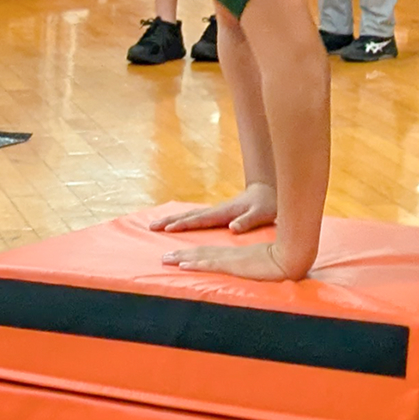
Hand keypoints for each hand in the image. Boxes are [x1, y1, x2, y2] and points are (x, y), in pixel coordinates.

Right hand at [149, 183, 276, 234]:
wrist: (268, 191)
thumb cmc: (266, 204)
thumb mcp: (261, 214)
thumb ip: (247, 221)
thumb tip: (233, 228)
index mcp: (223, 212)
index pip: (199, 220)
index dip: (184, 224)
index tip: (167, 229)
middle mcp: (216, 210)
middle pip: (188, 215)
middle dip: (169, 220)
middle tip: (150, 226)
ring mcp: (215, 211)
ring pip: (189, 215)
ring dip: (172, 219)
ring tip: (155, 224)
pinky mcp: (217, 213)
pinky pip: (195, 217)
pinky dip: (182, 219)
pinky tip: (175, 223)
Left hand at [160, 242, 298, 281]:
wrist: (293, 257)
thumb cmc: (285, 261)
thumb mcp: (266, 266)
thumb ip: (257, 269)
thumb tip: (254, 274)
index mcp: (237, 256)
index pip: (211, 254)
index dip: (194, 255)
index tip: (179, 257)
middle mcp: (231, 255)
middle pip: (201, 253)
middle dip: (181, 255)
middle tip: (163, 258)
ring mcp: (232, 260)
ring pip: (201, 256)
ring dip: (182, 258)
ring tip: (166, 260)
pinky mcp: (235, 266)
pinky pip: (211, 265)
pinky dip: (196, 264)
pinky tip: (184, 265)